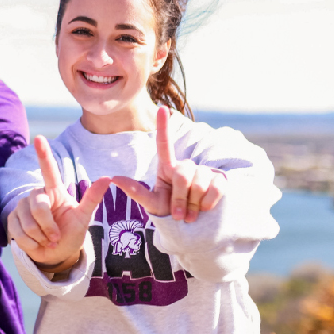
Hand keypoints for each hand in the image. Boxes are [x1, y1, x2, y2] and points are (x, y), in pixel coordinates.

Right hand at [9, 135, 110, 268]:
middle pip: (37, 206)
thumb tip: (108, 177)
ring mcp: (22, 207)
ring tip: (47, 241)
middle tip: (55, 237)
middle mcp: (36, 195)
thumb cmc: (71, 233)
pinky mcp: (12, 220)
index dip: (43, 154)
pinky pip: (18, 232)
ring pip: (27, 221)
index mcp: (54, 191)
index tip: (39, 137)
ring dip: (40, 237)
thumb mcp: (84, 217)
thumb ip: (92, 198)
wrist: (56, 254)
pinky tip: (37, 246)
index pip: (49, 170)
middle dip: (47, 225)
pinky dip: (31, 244)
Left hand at [111, 106, 225, 222]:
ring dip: (194, 204)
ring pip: (199, 183)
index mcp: (168, 167)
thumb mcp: (151, 203)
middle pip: (182, 174)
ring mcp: (204, 171)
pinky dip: (208, 203)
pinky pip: (215, 188)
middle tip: (180, 214)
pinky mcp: (220, 180)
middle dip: (180, 198)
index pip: (164, 144)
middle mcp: (186, 165)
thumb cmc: (169, 211)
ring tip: (191, 214)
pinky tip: (205, 209)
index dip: (164, 126)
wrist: (191, 226)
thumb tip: (113, 178)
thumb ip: (135, 191)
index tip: (162, 108)